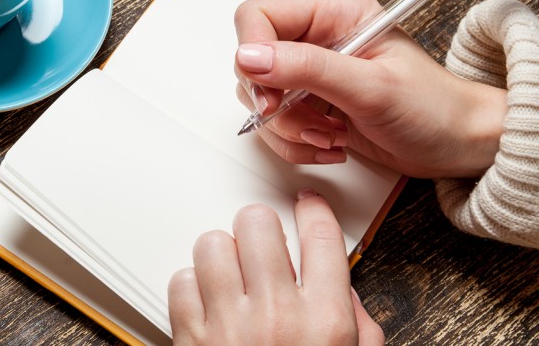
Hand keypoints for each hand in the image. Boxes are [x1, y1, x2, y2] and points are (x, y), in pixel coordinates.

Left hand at [168, 191, 382, 345]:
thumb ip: (357, 327)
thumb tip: (343, 289)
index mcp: (325, 321)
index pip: (322, 238)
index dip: (315, 212)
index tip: (307, 207)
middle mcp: (277, 315)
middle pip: (258, 225)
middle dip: (260, 229)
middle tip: (262, 246)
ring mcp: (229, 325)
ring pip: (212, 244)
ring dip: (221, 255)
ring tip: (231, 276)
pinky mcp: (191, 338)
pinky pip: (181, 281)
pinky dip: (190, 288)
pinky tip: (207, 304)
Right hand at [233, 0, 506, 176]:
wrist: (458, 143)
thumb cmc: (433, 109)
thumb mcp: (370, 87)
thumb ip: (307, 68)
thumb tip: (248, 57)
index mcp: (332, 10)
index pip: (258, 16)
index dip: (253, 55)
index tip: (268, 96)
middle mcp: (315, 34)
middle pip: (251, 61)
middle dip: (276, 104)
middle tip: (310, 124)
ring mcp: (309, 69)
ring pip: (258, 96)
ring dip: (287, 128)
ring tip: (329, 136)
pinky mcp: (307, 100)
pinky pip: (273, 122)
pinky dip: (294, 142)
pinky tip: (330, 144)